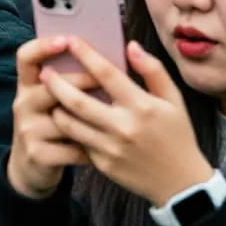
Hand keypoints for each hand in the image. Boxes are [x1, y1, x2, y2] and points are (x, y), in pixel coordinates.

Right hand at [6, 37, 93, 200]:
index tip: (66, 40)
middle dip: (79, 80)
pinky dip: (93, 147)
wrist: (31, 169)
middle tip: (105, 77)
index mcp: (28, 86)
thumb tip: (100, 54)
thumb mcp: (51, 102)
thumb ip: (69, 79)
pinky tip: (108, 147)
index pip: (25, 57)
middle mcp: (23, 104)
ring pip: (63, 118)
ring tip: (112, 113)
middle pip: (50, 85)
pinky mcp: (38, 154)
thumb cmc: (52, 127)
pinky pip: (72, 147)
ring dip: (90, 116)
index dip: (42, 46)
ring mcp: (29, 130)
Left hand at [44, 39, 212, 207]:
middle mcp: (124, 127)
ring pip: (71, 124)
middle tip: (44, 71)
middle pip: (78, 101)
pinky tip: (61, 118)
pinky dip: (68, 129)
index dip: (86, 55)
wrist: (181, 184)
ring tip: (47, 94)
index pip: (107, 75)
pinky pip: (78, 143)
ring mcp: (111, 148)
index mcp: (142, 106)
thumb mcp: (174, 100)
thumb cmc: (177, 135)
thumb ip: (153, 70)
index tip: (70, 40)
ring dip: (56, 108)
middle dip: (56, 84)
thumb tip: (131, 46)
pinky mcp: (103, 165)